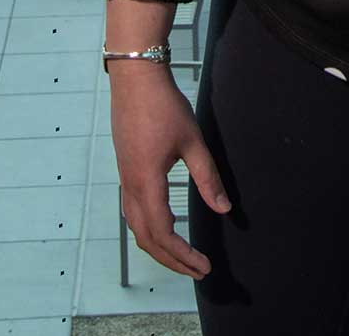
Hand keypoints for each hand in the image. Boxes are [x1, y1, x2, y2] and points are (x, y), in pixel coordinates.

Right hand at [109, 64, 231, 278]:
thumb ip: (207, 177)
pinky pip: (131, 211)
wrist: (135, 78)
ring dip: (158, 247)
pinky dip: (148, 229)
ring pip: (135, 227)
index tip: (204, 265)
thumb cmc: (163, 105)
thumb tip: (224, 209)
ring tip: (181, 256)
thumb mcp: (192, 141)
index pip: (162, 233)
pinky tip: (163, 226)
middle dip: (171, 260)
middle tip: (197, 270)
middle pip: (146, 238)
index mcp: (147, 181)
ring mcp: (124, 178)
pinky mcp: (125, 169)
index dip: (183, 255)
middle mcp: (130, 185)